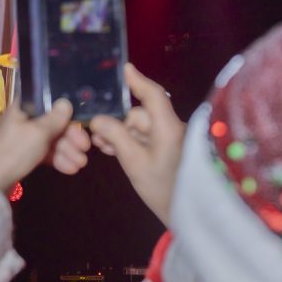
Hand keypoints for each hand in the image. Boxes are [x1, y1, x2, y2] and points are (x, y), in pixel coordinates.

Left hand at [0, 100, 90, 192]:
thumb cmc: (15, 150)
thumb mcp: (38, 132)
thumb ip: (55, 118)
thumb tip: (65, 102)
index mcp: (25, 108)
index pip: (51, 106)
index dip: (68, 116)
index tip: (82, 127)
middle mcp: (25, 120)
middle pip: (54, 125)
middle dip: (71, 138)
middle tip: (85, 150)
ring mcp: (25, 139)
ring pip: (52, 141)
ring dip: (68, 151)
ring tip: (80, 165)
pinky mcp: (25, 155)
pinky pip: (45, 154)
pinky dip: (58, 160)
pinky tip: (70, 169)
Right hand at [89, 63, 184, 225]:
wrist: (185, 213)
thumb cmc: (162, 187)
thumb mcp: (134, 162)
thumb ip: (116, 136)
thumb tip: (99, 119)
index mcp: (168, 126)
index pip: (153, 95)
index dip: (138, 80)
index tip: (124, 68)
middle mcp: (171, 128)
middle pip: (140, 114)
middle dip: (117, 122)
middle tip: (95, 136)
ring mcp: (170, 139)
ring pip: (139, 127)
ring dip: (120, 134)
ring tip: (102, 148)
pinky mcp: (167, 150)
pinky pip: (145, 138)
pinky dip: (130, 142)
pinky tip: (114, 152)